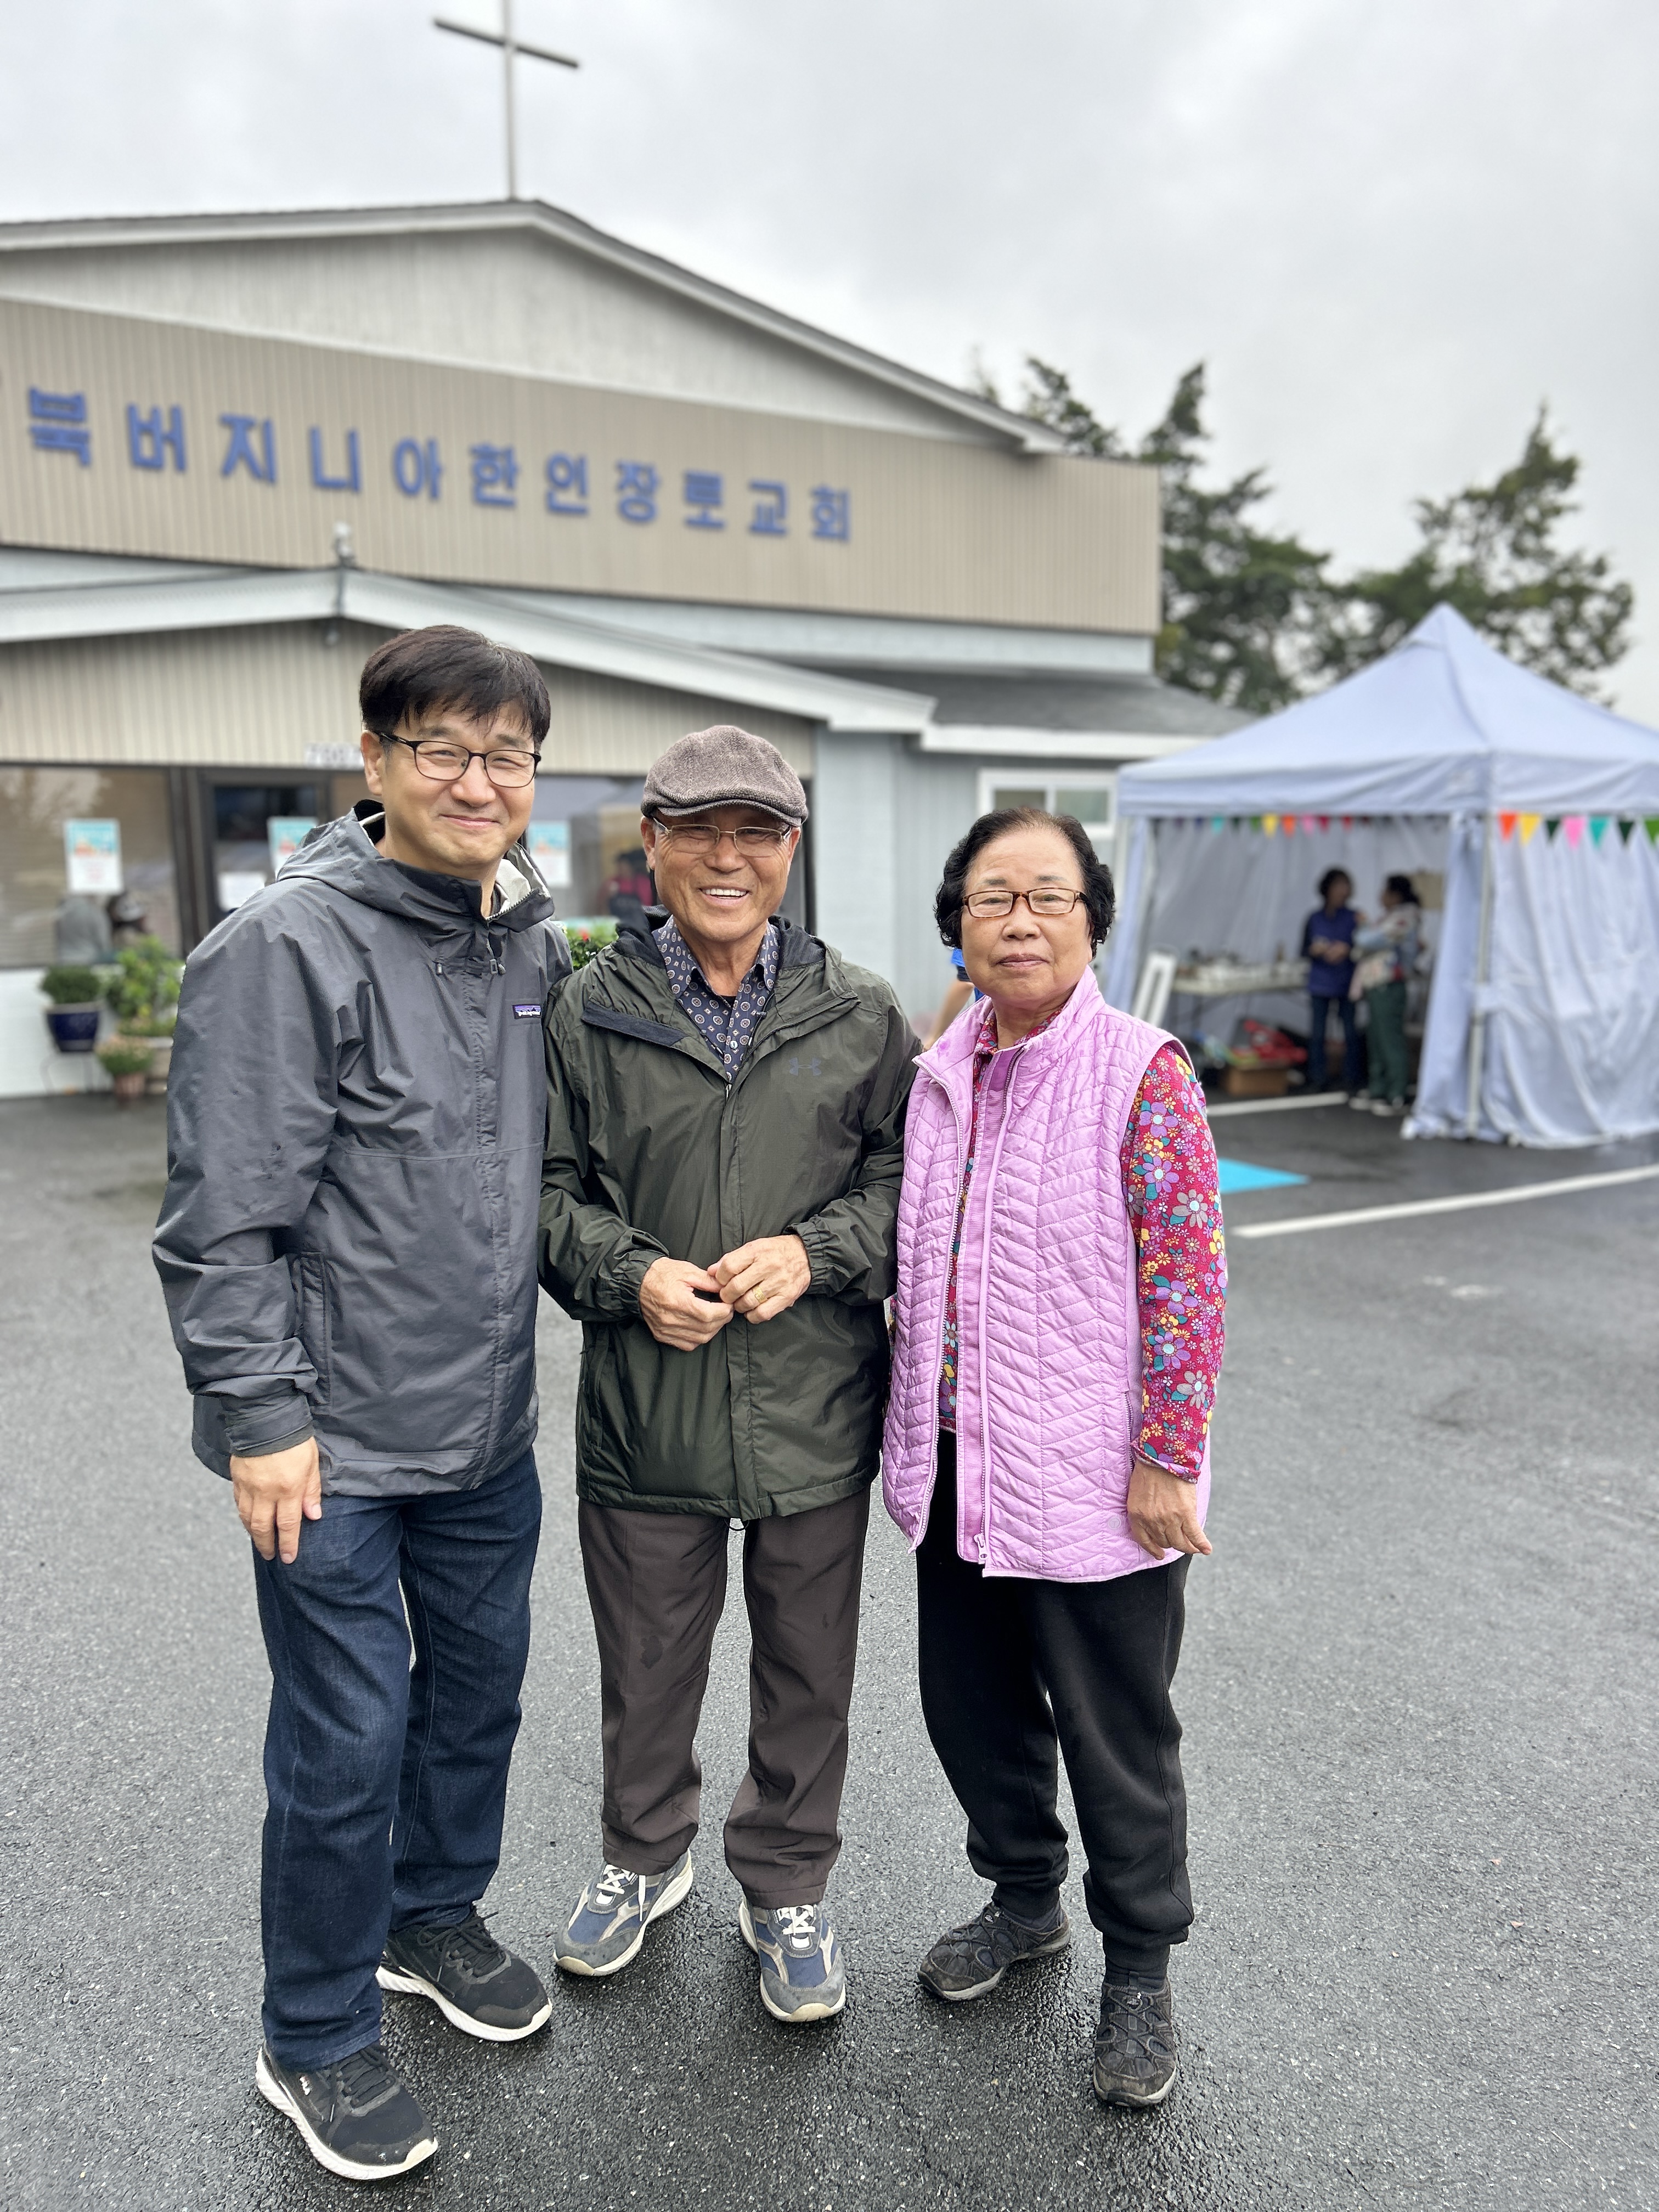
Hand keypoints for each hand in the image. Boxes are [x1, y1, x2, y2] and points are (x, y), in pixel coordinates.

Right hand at [231, 1437, 321, 1564]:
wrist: (265, 1418)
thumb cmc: (294, 1439)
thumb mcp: (312, 1463)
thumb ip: (311, 1491)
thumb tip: (313, 1515)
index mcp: (288, 1488)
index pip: (287, 1525)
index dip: (288, 1544)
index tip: (288, 1558)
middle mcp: (266, 1492)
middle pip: (263, 1527)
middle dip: (267, 1545)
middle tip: (271, 1556)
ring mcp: (249, 1486)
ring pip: (247, 1518)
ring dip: (253, 1534)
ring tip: (260, 1542)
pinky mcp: (237, 1478)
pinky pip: (238, 1504)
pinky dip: (243, 1516)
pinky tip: (248, 1520)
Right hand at [639, 1257, 735, 1349]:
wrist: (638, 1282)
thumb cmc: (661, 1274)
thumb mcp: (687, 1270)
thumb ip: (708, 1281)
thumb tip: (725, 1289)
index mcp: (677, 1301)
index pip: (708, 1314)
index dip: (723, 1311)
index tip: (728, 1304)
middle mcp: (670, 1319)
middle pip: (706, 1328)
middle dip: (721, 1320)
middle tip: (726, 1310)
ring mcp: (665, 1330)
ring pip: (699, 1339)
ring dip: (712, 1330)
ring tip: (716, 1318)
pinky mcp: (662, 1335)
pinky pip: (686, 1345)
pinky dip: (698, 1338)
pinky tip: (702, 1327)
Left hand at [712, 1234, 811, 1323]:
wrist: (806, 1255)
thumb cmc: (775, 1252)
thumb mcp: (753, 1247)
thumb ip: (731, 1259)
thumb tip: (711, 1271)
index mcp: (757, 1250)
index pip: (729, 1267)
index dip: (719, 1278)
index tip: (721, 1281)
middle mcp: (768, 1265)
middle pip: (736, 1287)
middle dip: (726, 1295)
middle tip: (727, 1295)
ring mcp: (779, 1282)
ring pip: (748, 1302)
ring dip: (738, 1306)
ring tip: (740, 1302)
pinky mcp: (787, 1296)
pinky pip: (763, 1313)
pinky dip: (752, 1315)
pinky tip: (751, 1310)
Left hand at [1127, 1457, 1212, 1561]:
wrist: (1162, 1457)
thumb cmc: (1148, 1470)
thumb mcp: (1137, 1494)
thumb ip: (1143, 1510)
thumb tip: (1153, 1521)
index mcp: (1137, 1515)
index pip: (1144, 1540)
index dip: (1153, 1549)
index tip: (1159, 1554)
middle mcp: (1152, 1521)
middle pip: (1164, 1541)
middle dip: (1171, 1542)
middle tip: (1178, 1540)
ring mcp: (1169, 1519)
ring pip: (1179, 1542)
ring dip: (1187, 1547)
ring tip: (1192, 1547)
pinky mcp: (1186, 1514)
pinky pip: (1194, 1535)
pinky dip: (1201, 1544)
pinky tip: (1206, 1550)